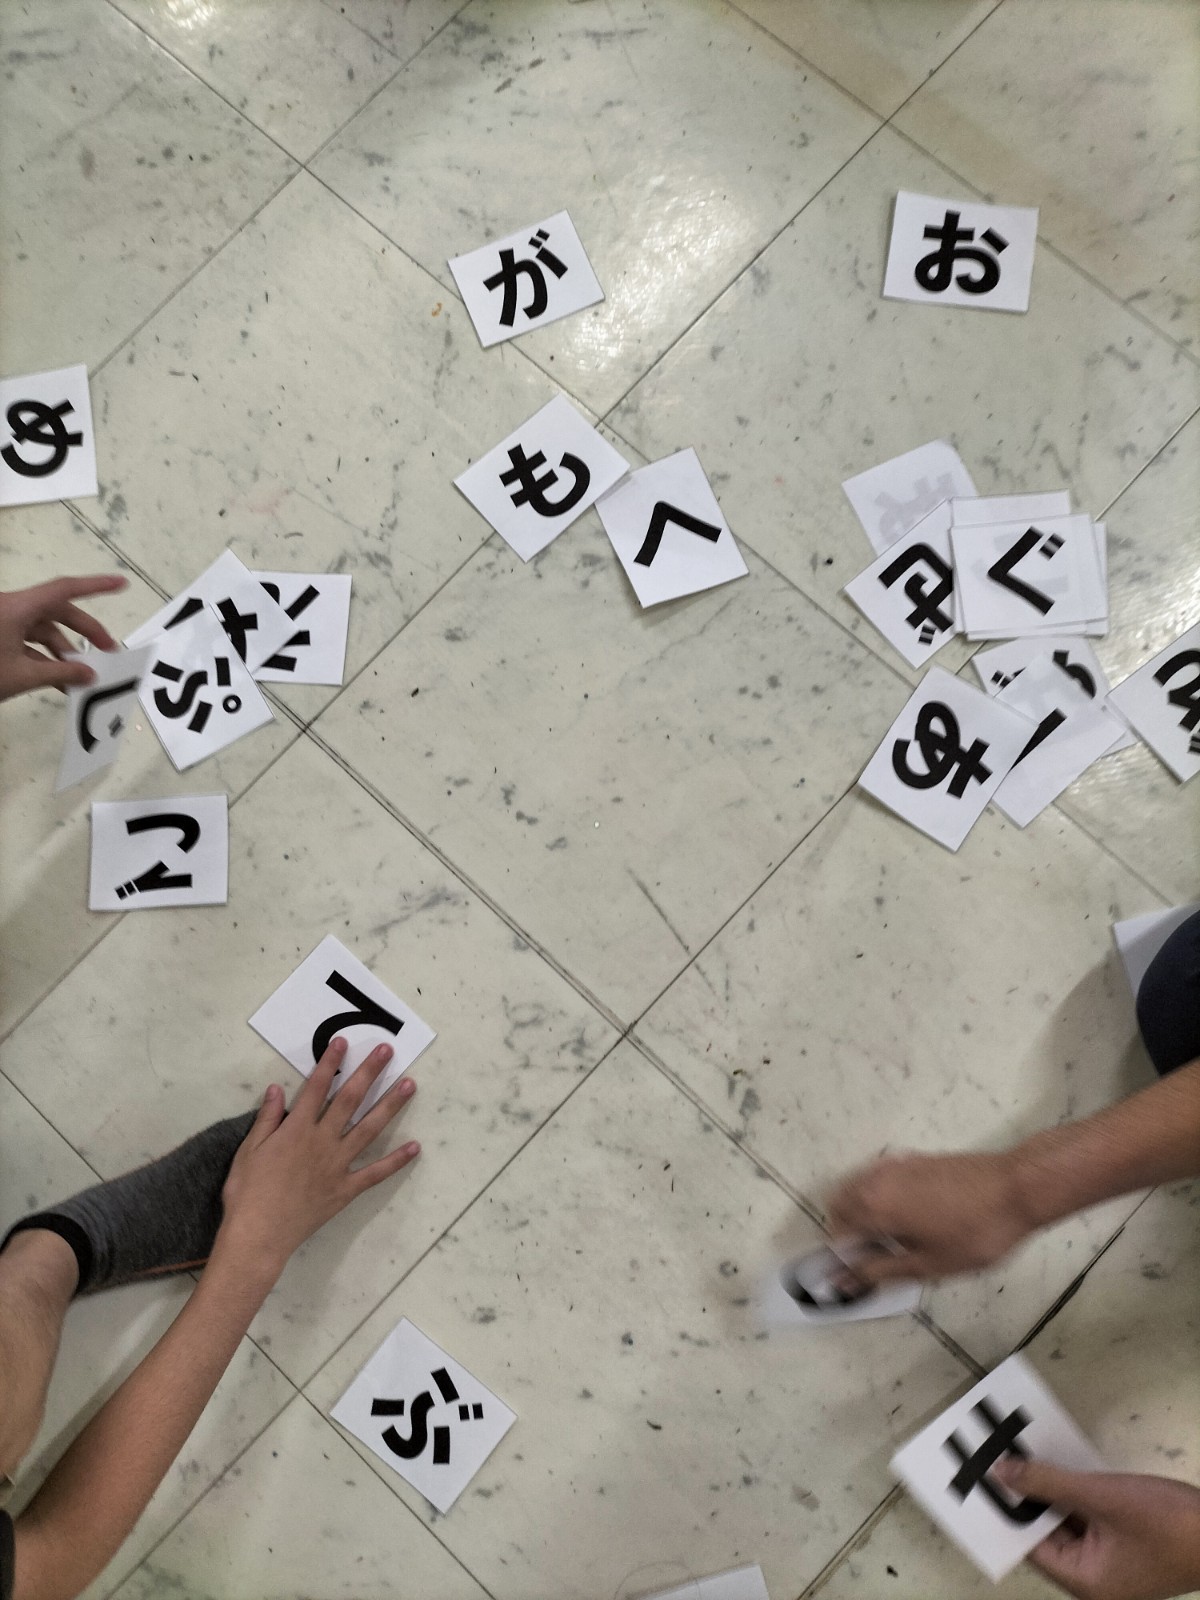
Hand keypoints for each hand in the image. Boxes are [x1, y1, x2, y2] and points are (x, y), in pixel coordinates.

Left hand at [0, 573, 126, 701]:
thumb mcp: (20, 676)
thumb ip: (59, 675)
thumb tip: (90, 675)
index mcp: (16, 608)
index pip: (64, 590)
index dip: (95, 585)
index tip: (122, 583)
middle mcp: (10, 608)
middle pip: (56, 611)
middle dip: (83, 631)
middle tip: (108, 651)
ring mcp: (1, 621)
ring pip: (41, 630)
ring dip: (62, 651)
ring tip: (80, 677)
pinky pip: (26, 642)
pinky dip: (43, 658)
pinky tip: (57, 681)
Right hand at [218, 1038, 419, 1278]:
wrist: (258, 1235)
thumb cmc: (248, 1193)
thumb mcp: (249, 1151)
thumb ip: (267, 1118)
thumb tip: (277, 1088)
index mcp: (297, 1129)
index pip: (317, 1088)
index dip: (330, 1063)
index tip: (342, 1042)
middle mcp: (322, 1141)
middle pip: (350, 1100)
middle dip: (369, 1073)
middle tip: (387, 1051)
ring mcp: (338, 1165)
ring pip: (369, 1129)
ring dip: (391, 1105)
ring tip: (410, 1085)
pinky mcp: (346, 1189)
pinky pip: (375, 1173)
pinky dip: (396, 1161)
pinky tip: (414, 1147)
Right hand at [826, 1150, 1032, 1284]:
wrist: (1016, 1187)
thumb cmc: (974, 1233)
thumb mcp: (929, 1264)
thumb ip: (880, 1271)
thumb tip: (842, 1282)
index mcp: (874, 1206)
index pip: (837, 1232)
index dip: (843, 1259)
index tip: (857, 1278)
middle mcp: (875, 1179)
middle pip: (841, 1204)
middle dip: (849, 1233)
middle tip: (877, 1261)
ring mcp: (895, 1164)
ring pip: (860, 1188)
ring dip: (863, 1213)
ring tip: (896, 1242)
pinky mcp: (914, 1159)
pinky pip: (881, 1178)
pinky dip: (881, 1198)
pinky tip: (911, 1219)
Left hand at [993, 1458, 1199, 1599]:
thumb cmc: (1166, 1522)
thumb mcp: (1101, 1495)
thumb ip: (1048, 1483)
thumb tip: (1001, 1474)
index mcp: (1085, 1583)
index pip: (1031, 1548)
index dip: (1006, 1513)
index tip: (983, 1480)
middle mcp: (1094, 1582)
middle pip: (1048, 1537)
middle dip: (1027, 1499)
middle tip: (998, 1460)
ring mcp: (1112, 1566)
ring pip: (1068, 1527)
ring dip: (1051, 1495)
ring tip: (1021, 1457)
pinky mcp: (1126, 1550)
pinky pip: (1089, 1523)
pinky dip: (1075, 1498)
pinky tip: (1058, 1467)